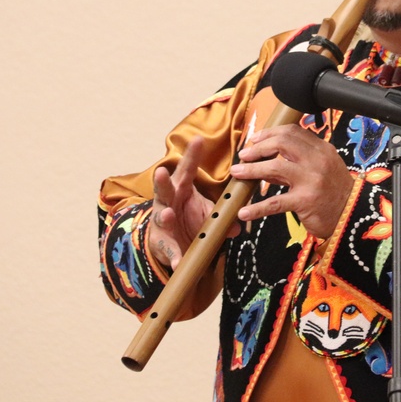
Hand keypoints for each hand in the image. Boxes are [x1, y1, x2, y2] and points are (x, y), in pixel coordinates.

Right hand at [149, 137, 233, 269]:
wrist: (171, 242)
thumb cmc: (189, 218)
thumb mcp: (207, 213)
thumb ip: (223, 215)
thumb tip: (238, 224)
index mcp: (181, 188)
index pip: (187, 169)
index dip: (191, 155)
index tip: (198, 140)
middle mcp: (168, 201)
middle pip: (165, 188)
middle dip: (163, 181)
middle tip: (162, 172)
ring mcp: (163, 221)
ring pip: (163, 216)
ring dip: (166, 216)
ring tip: (170, 215)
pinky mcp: (162, 242)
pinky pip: (169, 249)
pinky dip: (173, 255)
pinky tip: (177, 261)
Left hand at [230, 125, 353, 239]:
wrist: (352, 216)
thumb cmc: (334, 192)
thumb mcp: (321, 169)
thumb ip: (297, 162)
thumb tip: (266, 160)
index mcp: (321, 149)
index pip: (292, 132)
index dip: (269, 134)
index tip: (255, 140)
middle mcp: (317, 160)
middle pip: (281, 143)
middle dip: (258, 148)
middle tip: (244, 155)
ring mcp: (311, 180)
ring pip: (274, 168)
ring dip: (251, 170)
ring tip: (237, 173)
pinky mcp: (305, 201)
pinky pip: (275, 203)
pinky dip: (257, 208)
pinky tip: (244, 212)